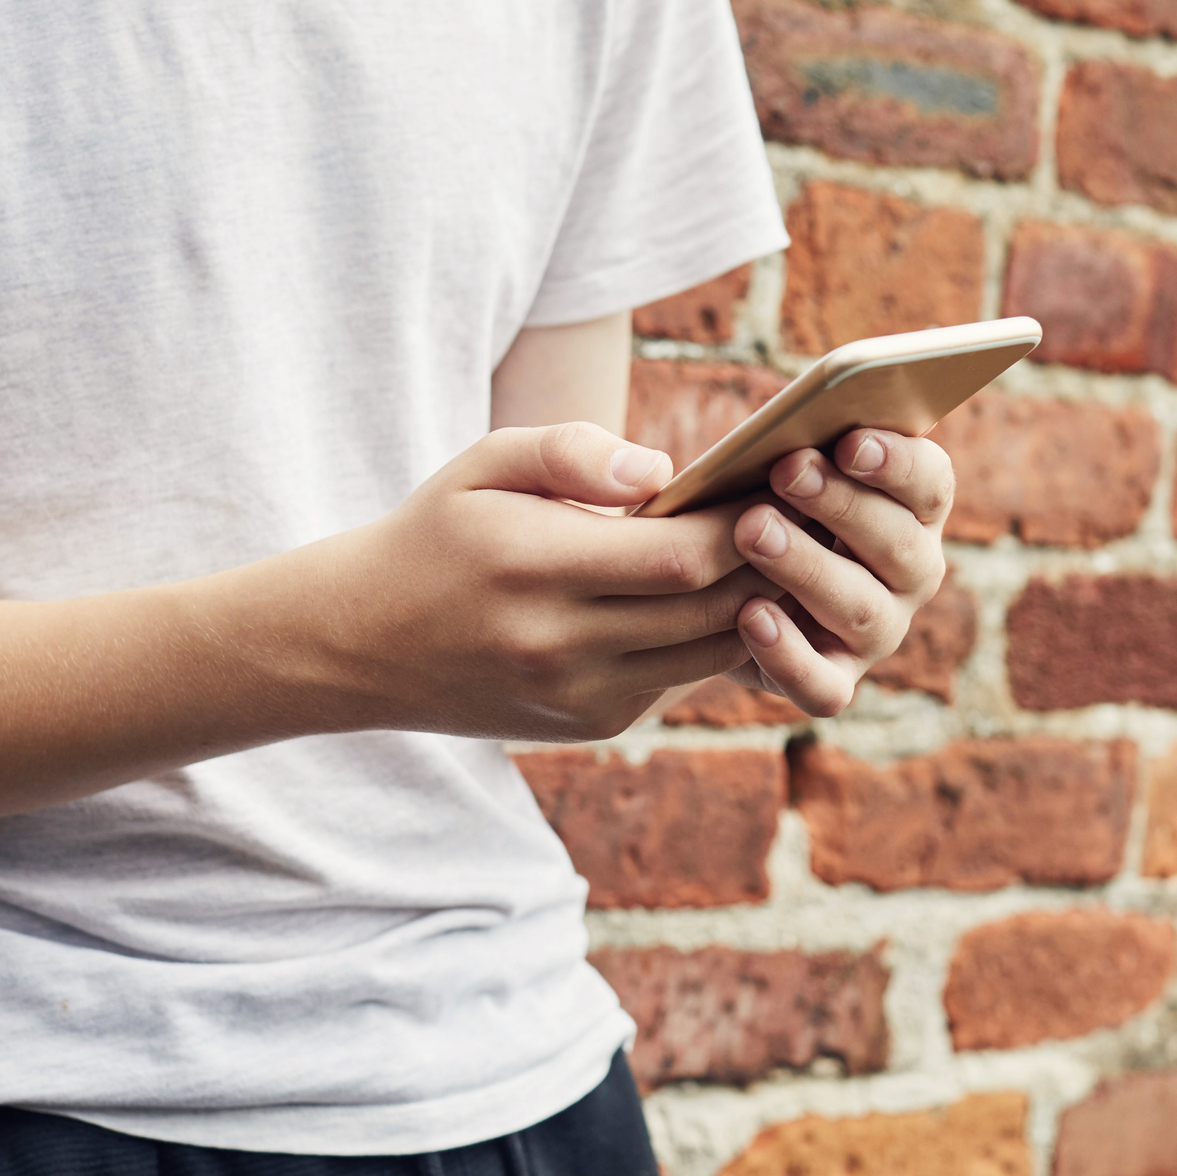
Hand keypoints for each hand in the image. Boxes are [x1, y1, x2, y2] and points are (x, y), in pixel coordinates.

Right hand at [313, 422, 769, 741]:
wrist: (363, 643)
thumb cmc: (438, 534)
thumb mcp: (484, 464)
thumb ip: (572, 452)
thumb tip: (665, 472)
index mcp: (536, 568)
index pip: (681, 555)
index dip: (744, 523)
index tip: (778, 481)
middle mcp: (561, 645)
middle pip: (712, 609)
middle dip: (771, 562)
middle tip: (812, 515)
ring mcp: (579, 696)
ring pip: (711, 652)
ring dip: (758, 605)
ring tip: (789, 551)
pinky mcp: (592, 723)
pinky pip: (680, 676)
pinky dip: (714, 636)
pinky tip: (732, 593)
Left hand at [727, 428, 952, 715]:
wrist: (724, 590)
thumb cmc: (766, 503)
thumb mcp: (786, 466)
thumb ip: (803, 442)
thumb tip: (789, 429)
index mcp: (914, 509)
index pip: (931, 482)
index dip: (897, 461)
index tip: (850, 440)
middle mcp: (910, 574)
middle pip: (898, 542)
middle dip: (842, 504)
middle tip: (786, 471)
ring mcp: (878, 632)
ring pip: (862, 609)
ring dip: (808, 566)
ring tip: (752, 531)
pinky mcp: (834, 681)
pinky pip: (823, 685)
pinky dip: (788, 655)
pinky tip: (750, 616)